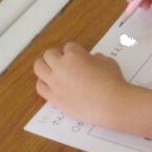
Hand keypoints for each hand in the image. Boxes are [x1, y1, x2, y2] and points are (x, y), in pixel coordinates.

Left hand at [34, 41, 151, 133]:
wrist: (111, 104)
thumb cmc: (112, 81)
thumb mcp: (107, 62)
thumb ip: (96, 58)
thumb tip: (91, 60)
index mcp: (74, 55)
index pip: (68, 46)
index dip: (74, 51)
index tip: (80, 57)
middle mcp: (61, 66)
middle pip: (49, 54)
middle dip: (56, 56)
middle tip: (64, 62)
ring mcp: (55, 83)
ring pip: (39, 68)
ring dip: (45, 67)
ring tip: (52, 71)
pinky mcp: (54, 98)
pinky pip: (40, 87)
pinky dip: (44, 83)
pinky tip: (51, 85)